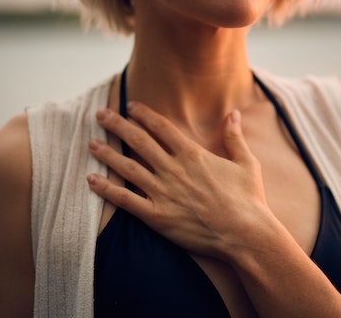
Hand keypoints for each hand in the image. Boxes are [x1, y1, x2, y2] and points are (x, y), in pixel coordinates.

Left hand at [87, 102, 269, 258]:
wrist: (246, 234)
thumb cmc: (248, 199)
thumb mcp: (246, 162)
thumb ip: (235, 136)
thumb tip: (233, 113)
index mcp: (192, 154)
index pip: (161, 127)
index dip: (143, 114)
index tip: (129, 105)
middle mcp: (173, 169)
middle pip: (139, 141)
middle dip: (118, 125)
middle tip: (100, 114)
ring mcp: (163, 192)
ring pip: (128, 167)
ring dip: (107, 154)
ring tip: (91, 143)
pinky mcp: (157, 216)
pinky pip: (126, 201)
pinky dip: (107, 190)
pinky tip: (91, 180)